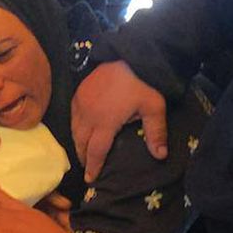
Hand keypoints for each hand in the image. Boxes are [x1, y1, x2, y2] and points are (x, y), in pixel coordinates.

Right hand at [72, 60, 167, 181]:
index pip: (96, 151)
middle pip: (81, 143)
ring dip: (78, 143)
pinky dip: (75, 127)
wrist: (130, 54)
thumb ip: (156, 132)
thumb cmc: (143, 82)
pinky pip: (72, 115)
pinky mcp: (79, 92)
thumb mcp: (154, 107)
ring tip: (84, 152)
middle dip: (83, 157)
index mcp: (105, 122)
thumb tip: (160, 156)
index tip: (91, 179)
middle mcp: (88, 114)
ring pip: (74, 129)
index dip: (93, 167)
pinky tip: (81, 130)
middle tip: (88, 167)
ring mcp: (81, 102)